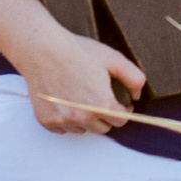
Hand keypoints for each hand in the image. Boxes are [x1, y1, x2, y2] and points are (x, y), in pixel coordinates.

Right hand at [18, 29, 145, 133]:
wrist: (44, 50)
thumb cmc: (78, 53)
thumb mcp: (114, 59)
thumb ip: (134, 78)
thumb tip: (136, 96)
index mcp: (101, 104)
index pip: (121, 120)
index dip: (124, 110)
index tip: (121, 104)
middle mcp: (82, 117)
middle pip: (103, 128)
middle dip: (106, 116)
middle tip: (101, 99)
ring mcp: (63, 121)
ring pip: (83, 130)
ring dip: (87, 120)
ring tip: (83, 98)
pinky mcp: (47, 121)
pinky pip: (63, 129)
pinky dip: (68, 120)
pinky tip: (67, 102)